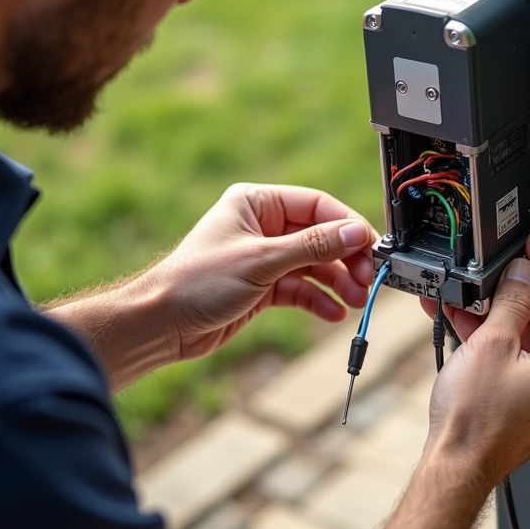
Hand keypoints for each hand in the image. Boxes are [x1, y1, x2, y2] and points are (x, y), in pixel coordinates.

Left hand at [136, 183, 376, 360]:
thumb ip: (312, 246)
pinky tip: (333, 313)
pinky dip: (318, 300)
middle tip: (367, 279)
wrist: (160, 325)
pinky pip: (300, 289)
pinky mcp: (262, 288)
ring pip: (314, 266)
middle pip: (320, 237)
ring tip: (355, 300)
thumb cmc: (196, 283)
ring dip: (336, 282)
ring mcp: (263, 258)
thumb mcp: (262, 260)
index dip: (346, 225)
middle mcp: (262, 227)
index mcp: (257, 203)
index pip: (317, 206)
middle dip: (345, 259)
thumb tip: (354, 232)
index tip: (369, 247)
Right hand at [418, 229, 529, 482]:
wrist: (454, 465)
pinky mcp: (528, 405)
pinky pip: (520, 359)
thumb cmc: (473, 422)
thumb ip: (512, 301)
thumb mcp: (492, 344)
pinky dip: (500, 338)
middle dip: (529, 287)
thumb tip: (522, 274)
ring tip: (480, 291)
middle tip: (510, 262)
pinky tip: (472, 321)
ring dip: (508, 311)